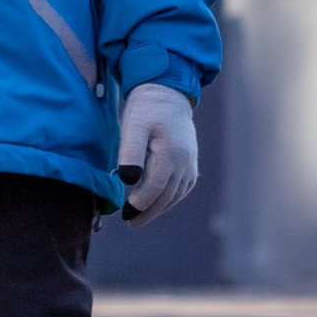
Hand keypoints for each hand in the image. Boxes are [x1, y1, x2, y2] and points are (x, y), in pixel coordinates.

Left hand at [116, 82, 198, 219]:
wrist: (166, 95)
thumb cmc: (145, 110)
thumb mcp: (133, 127)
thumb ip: (130, 153)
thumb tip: (129, 180)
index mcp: (171, 153)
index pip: (155, 188)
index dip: (140, 203)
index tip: (125, 212)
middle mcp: (185, 162)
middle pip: (166, 196)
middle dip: (147, 212)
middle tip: (129, 222)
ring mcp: (190, 164)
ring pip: (175, 196)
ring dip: (158, 209)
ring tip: (138, 217)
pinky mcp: (191, 165)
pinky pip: (181, 189)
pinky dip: (168, 200)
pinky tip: (155, 204)